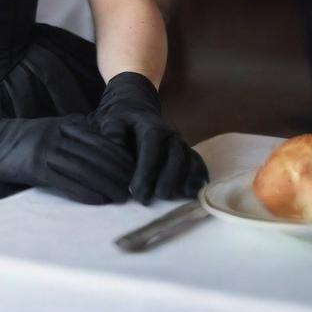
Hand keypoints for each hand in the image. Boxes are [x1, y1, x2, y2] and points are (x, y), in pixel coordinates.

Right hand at [0, 109, 133, 204]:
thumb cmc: (22, 139)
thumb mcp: (52, 129)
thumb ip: (76, 135)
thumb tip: (105, 148)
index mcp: (67, 125)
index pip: (103, 140)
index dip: (122, 157)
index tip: (138, 170)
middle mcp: (60, 135)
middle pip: (99, 155)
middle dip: (121, 172)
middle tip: (137, 187)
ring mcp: (48, 150)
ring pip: (87, 169)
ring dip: (108, 185)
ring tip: (123, 197)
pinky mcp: (37, 167)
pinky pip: (68, 181)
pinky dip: (87, 192)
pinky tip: (100, 199)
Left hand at [91, 72, 207, 202]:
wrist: (136, 111)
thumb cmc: (122, 121)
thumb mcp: (112, 121)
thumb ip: (113, 133)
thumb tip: (118, 150)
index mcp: (151, 125)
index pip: (152, 147)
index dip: (146, 170)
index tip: (135, 191)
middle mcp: (171, 134)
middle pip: (176, 156)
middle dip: (166, 180)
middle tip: (151, 200)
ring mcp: (182, 143)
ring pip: (190, 161)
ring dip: (184, 182)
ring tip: (174, 200)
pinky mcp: (188, 152)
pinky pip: (198, 164)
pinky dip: (198, 179)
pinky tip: (192, 194)